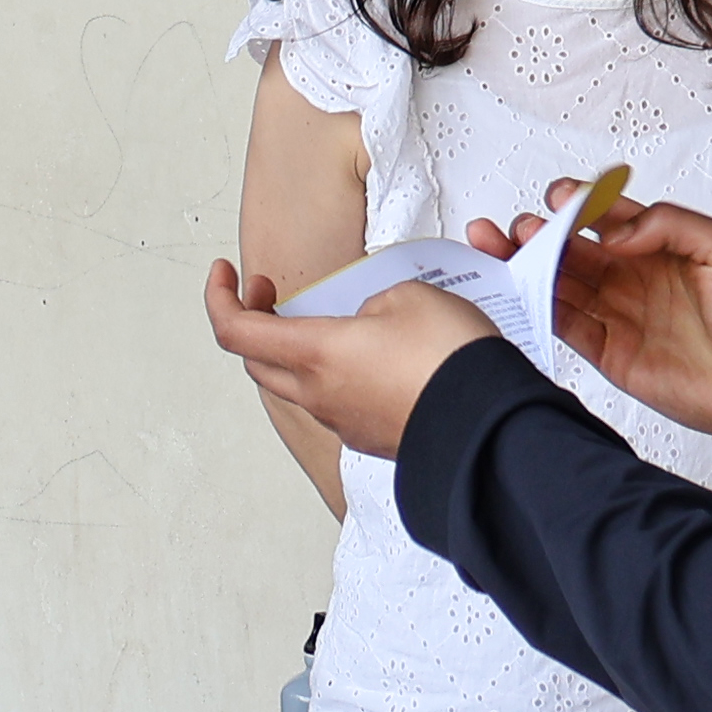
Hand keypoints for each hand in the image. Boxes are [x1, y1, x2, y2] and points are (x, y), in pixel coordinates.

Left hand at [204, 259, 502, 461]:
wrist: (491, 425)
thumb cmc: (452, 361)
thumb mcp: (407, 296)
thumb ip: (371, 302)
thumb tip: (367, 320)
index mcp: (316, 354)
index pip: (235, 331)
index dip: (220, 298)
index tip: (226, 273)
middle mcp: (320, 395)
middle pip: (258, 361)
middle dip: (255, 322)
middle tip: (271, 294)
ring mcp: (344, 422)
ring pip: (297, 385)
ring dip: (297, 351)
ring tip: (331, 322)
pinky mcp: (372, 438)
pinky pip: (337, 404)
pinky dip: (336, 377)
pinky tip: (371, 358)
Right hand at [513, 184, 711, 466]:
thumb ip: (668, 224)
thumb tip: (614, 227)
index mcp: (656, 244)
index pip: (602, 215)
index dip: (575, 202)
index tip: (560, 198)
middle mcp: (630, 276)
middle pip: (567, 248)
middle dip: (536, 233)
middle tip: (521, 229)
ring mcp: (618, 315)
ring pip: (557, 284)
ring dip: (524, 266)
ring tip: (496, 249)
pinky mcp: (611, 354)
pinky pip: (565, 326)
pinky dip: (537, 308)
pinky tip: (518, 291)